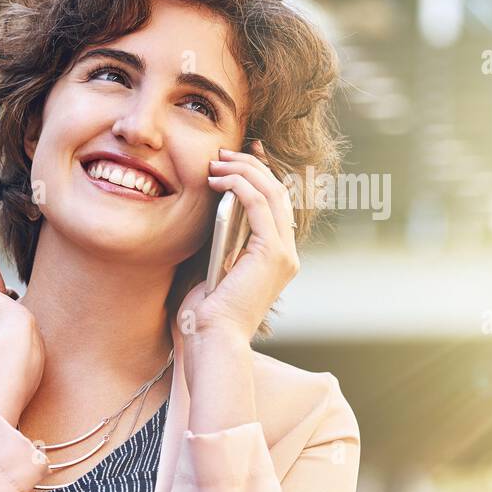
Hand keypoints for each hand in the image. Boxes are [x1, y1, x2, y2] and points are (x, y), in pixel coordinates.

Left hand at [183, 139, 300, 340]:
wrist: (212, 339)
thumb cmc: (205, 313)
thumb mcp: (212, 268)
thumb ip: (219, 242)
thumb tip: (209, 212)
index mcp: (275, 257)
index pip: (274, 204)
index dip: (259, 173)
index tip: (237, 155)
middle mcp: (286, 253)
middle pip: (276, 191)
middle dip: (249, 165)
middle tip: (221, 152)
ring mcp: (284, 253)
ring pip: (271, 192)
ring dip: (242, 170)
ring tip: (215, 161)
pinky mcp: (272, 253)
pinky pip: (259, 204)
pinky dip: (239, 185)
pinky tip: (217, 180)